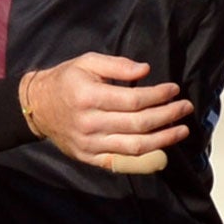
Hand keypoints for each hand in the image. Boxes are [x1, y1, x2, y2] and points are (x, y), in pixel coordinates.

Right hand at [19, 55, 191, 170]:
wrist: (37, 107)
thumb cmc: (65, 80)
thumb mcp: (87, 62)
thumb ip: (117, 65)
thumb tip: (145, 71)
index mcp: (88, 97)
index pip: (133, 100)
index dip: (158, 96)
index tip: (174, 90)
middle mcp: (90, 123)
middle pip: (139, 124)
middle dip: (168, 116)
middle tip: (186, 108)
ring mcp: (89, 144)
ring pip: (135, 146)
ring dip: (163, 139)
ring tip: (181, 130)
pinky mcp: (89, 158)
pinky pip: (121, 162)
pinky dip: (144, 158)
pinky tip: (161, 149)